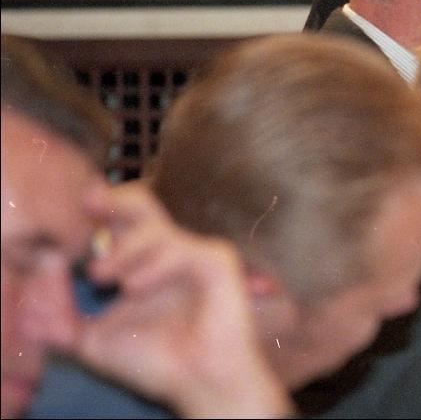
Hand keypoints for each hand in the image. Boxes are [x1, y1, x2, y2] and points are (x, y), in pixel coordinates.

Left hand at [74, 183, 291, 417]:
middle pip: (142, 204)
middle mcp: (167, 252)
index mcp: (141, 264)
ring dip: (123, 250)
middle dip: (113, 200)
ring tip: (104, 278)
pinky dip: (155, 265)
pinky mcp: (217, 260)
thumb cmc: (153, 361)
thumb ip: (58, 313)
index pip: (118, 224)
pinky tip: (136, 287)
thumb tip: (43, 273)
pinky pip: (181, 248)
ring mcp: (194, 254)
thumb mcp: (88, 340)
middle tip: (89, 203)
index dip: (97, 215)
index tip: (76, 211)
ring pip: (156, 227)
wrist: (195, 381)